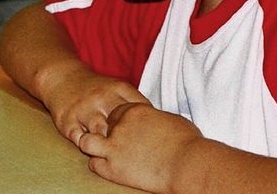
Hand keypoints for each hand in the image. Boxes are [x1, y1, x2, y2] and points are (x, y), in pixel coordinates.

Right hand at [41, 65, 149, 146]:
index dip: (146, 128)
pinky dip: (88, 147)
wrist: (64, 78)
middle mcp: (101, 98)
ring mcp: (84, 109)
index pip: (139, 111)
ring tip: (114, 152)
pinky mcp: (68, 120)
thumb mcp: (118, 88)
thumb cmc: (97, 89)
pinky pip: (80, 140)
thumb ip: (136, 104)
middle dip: (129, 140)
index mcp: (118, 89)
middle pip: (121, 125)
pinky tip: (94, 149)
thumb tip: (161, 124)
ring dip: (108, 145)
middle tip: (135, 151)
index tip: (150, 137)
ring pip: (101, 134)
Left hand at [79, 103, 202, 192]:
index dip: (119, 121)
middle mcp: (120, 125)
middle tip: (114, 143)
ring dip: (92, 146)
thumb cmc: (188, 142)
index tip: (124, 130)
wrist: (188, 164)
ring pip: (87, 142)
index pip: (115, 111)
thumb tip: (155, 121)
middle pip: (101, 124)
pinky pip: (94, 164)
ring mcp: (114, 146)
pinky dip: (98, 165)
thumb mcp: (169, 119)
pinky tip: (107, 167)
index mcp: (134, 110)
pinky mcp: (114, 167)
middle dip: (105, 132)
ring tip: (100, 153)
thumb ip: (154, 118)